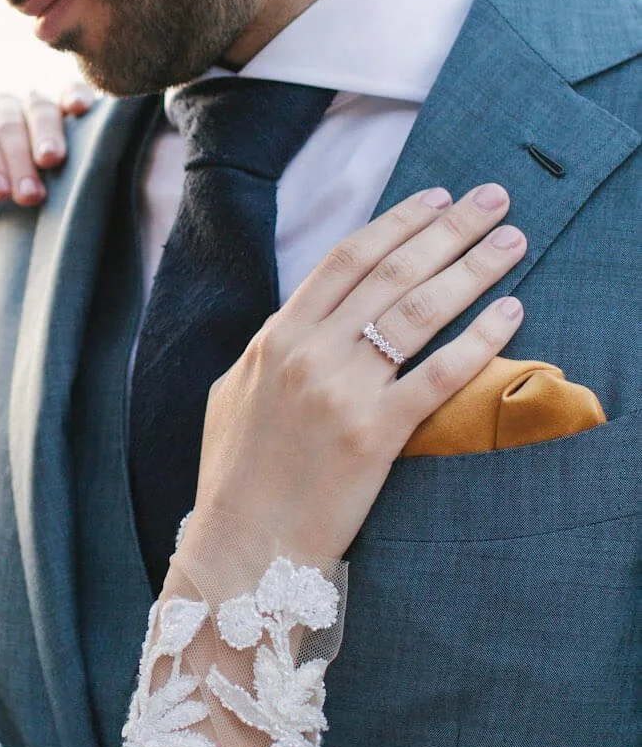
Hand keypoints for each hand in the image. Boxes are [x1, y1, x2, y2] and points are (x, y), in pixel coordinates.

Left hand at [0, 81, 96, 237]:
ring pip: (39, 107)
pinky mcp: (63, 107)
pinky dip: (76, 95)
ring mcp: (30, 105)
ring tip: (51, 161)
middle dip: (18, 159)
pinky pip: (71, 90)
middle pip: (7, 122)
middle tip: (28, 196)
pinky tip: (80, 107)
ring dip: (46, 135)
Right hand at [193, 182, 527, 561]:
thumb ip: (270, 351)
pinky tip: (510, 313)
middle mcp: (309, 354)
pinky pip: (439, 375)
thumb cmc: (236, 479)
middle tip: (495, 201)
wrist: (242, 548)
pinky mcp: (374, 435)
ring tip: (512, 241)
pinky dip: (480, 339)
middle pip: (392, 272)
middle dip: (450, 229)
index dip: (398, 222)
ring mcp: (342, 392)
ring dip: (473, 268)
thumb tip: (299, 320)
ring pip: (419, 311)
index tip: (439, 198)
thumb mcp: (235, 395)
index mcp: (276, 338)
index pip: (346, 259)